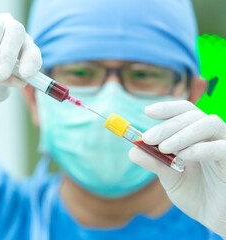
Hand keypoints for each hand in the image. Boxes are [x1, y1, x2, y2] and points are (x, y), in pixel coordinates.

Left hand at [129, 100, 225, 237]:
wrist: (215, 218)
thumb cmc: (195, 195)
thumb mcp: (170, 178)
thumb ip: (154, 163)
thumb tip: (132, 151)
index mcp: (197, 135)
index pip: (185, 112)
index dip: (167, 109)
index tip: (147, 112)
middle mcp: (213, 136)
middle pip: (193, 116)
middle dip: (167, 125)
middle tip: (148, 138)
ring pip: (210, 123)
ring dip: (183, 133)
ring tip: (163, 148)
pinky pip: (223, 147)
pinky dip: (201, 148)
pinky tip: (184, 157)